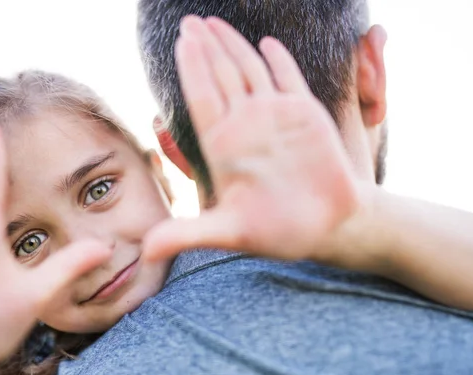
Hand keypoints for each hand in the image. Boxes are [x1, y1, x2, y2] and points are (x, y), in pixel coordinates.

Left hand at [144, 17, 362, 261]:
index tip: (181, 42)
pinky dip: (278, 60)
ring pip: (249, 70)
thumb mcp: (229, 232)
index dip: (191, 68)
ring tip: (214, 22)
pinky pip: (288, 79)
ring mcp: (274, 116)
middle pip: (219, 75)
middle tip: (189, 21)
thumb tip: (144, 253)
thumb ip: (188, 234)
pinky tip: (267, 43)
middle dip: (205, 47)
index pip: (201, 97)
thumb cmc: (277, 231)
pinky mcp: (304, 115)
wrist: (327, 228)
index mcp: (223, 145)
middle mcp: (245, 124)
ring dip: (233, 45)